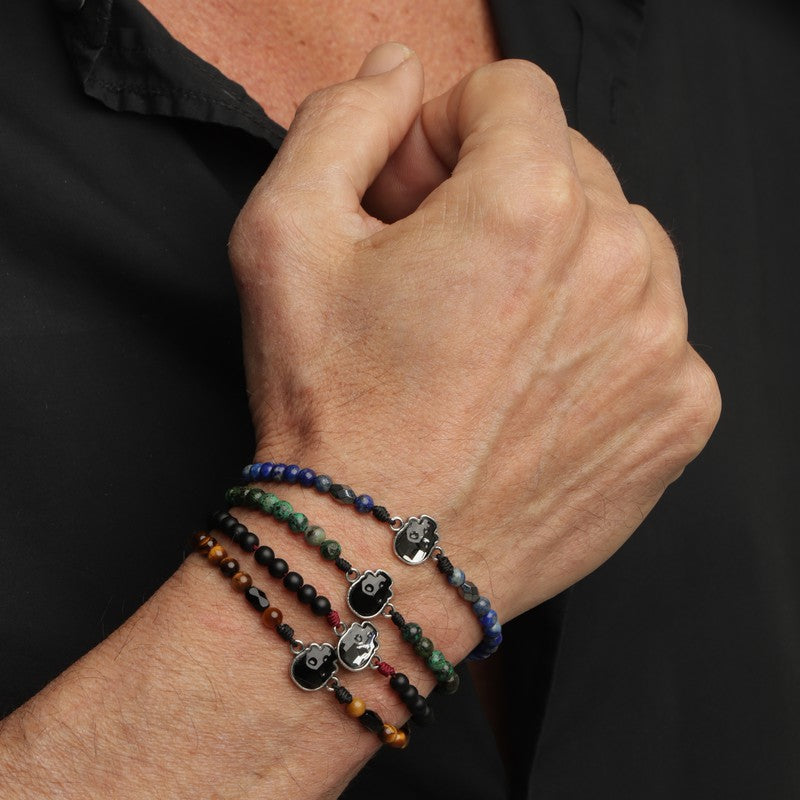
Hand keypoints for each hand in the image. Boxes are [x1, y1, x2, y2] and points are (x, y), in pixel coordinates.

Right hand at [229, 43, 720, 626]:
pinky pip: (654, 333)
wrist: (378, 559)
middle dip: (504, 194)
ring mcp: (665, 346)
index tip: (417, 192)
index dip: (448, 132)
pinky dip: (601, 341)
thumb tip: (397, 71)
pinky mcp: (681, 415)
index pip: (514, 93)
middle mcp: (621, 264)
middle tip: (442, 272)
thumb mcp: (282, 237)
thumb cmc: (330, 406)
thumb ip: (341, 121)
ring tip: (489, 337)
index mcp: (527, 204)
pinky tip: (537, 389)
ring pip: (623, 246)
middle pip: (574, 166)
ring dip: (560, 265)